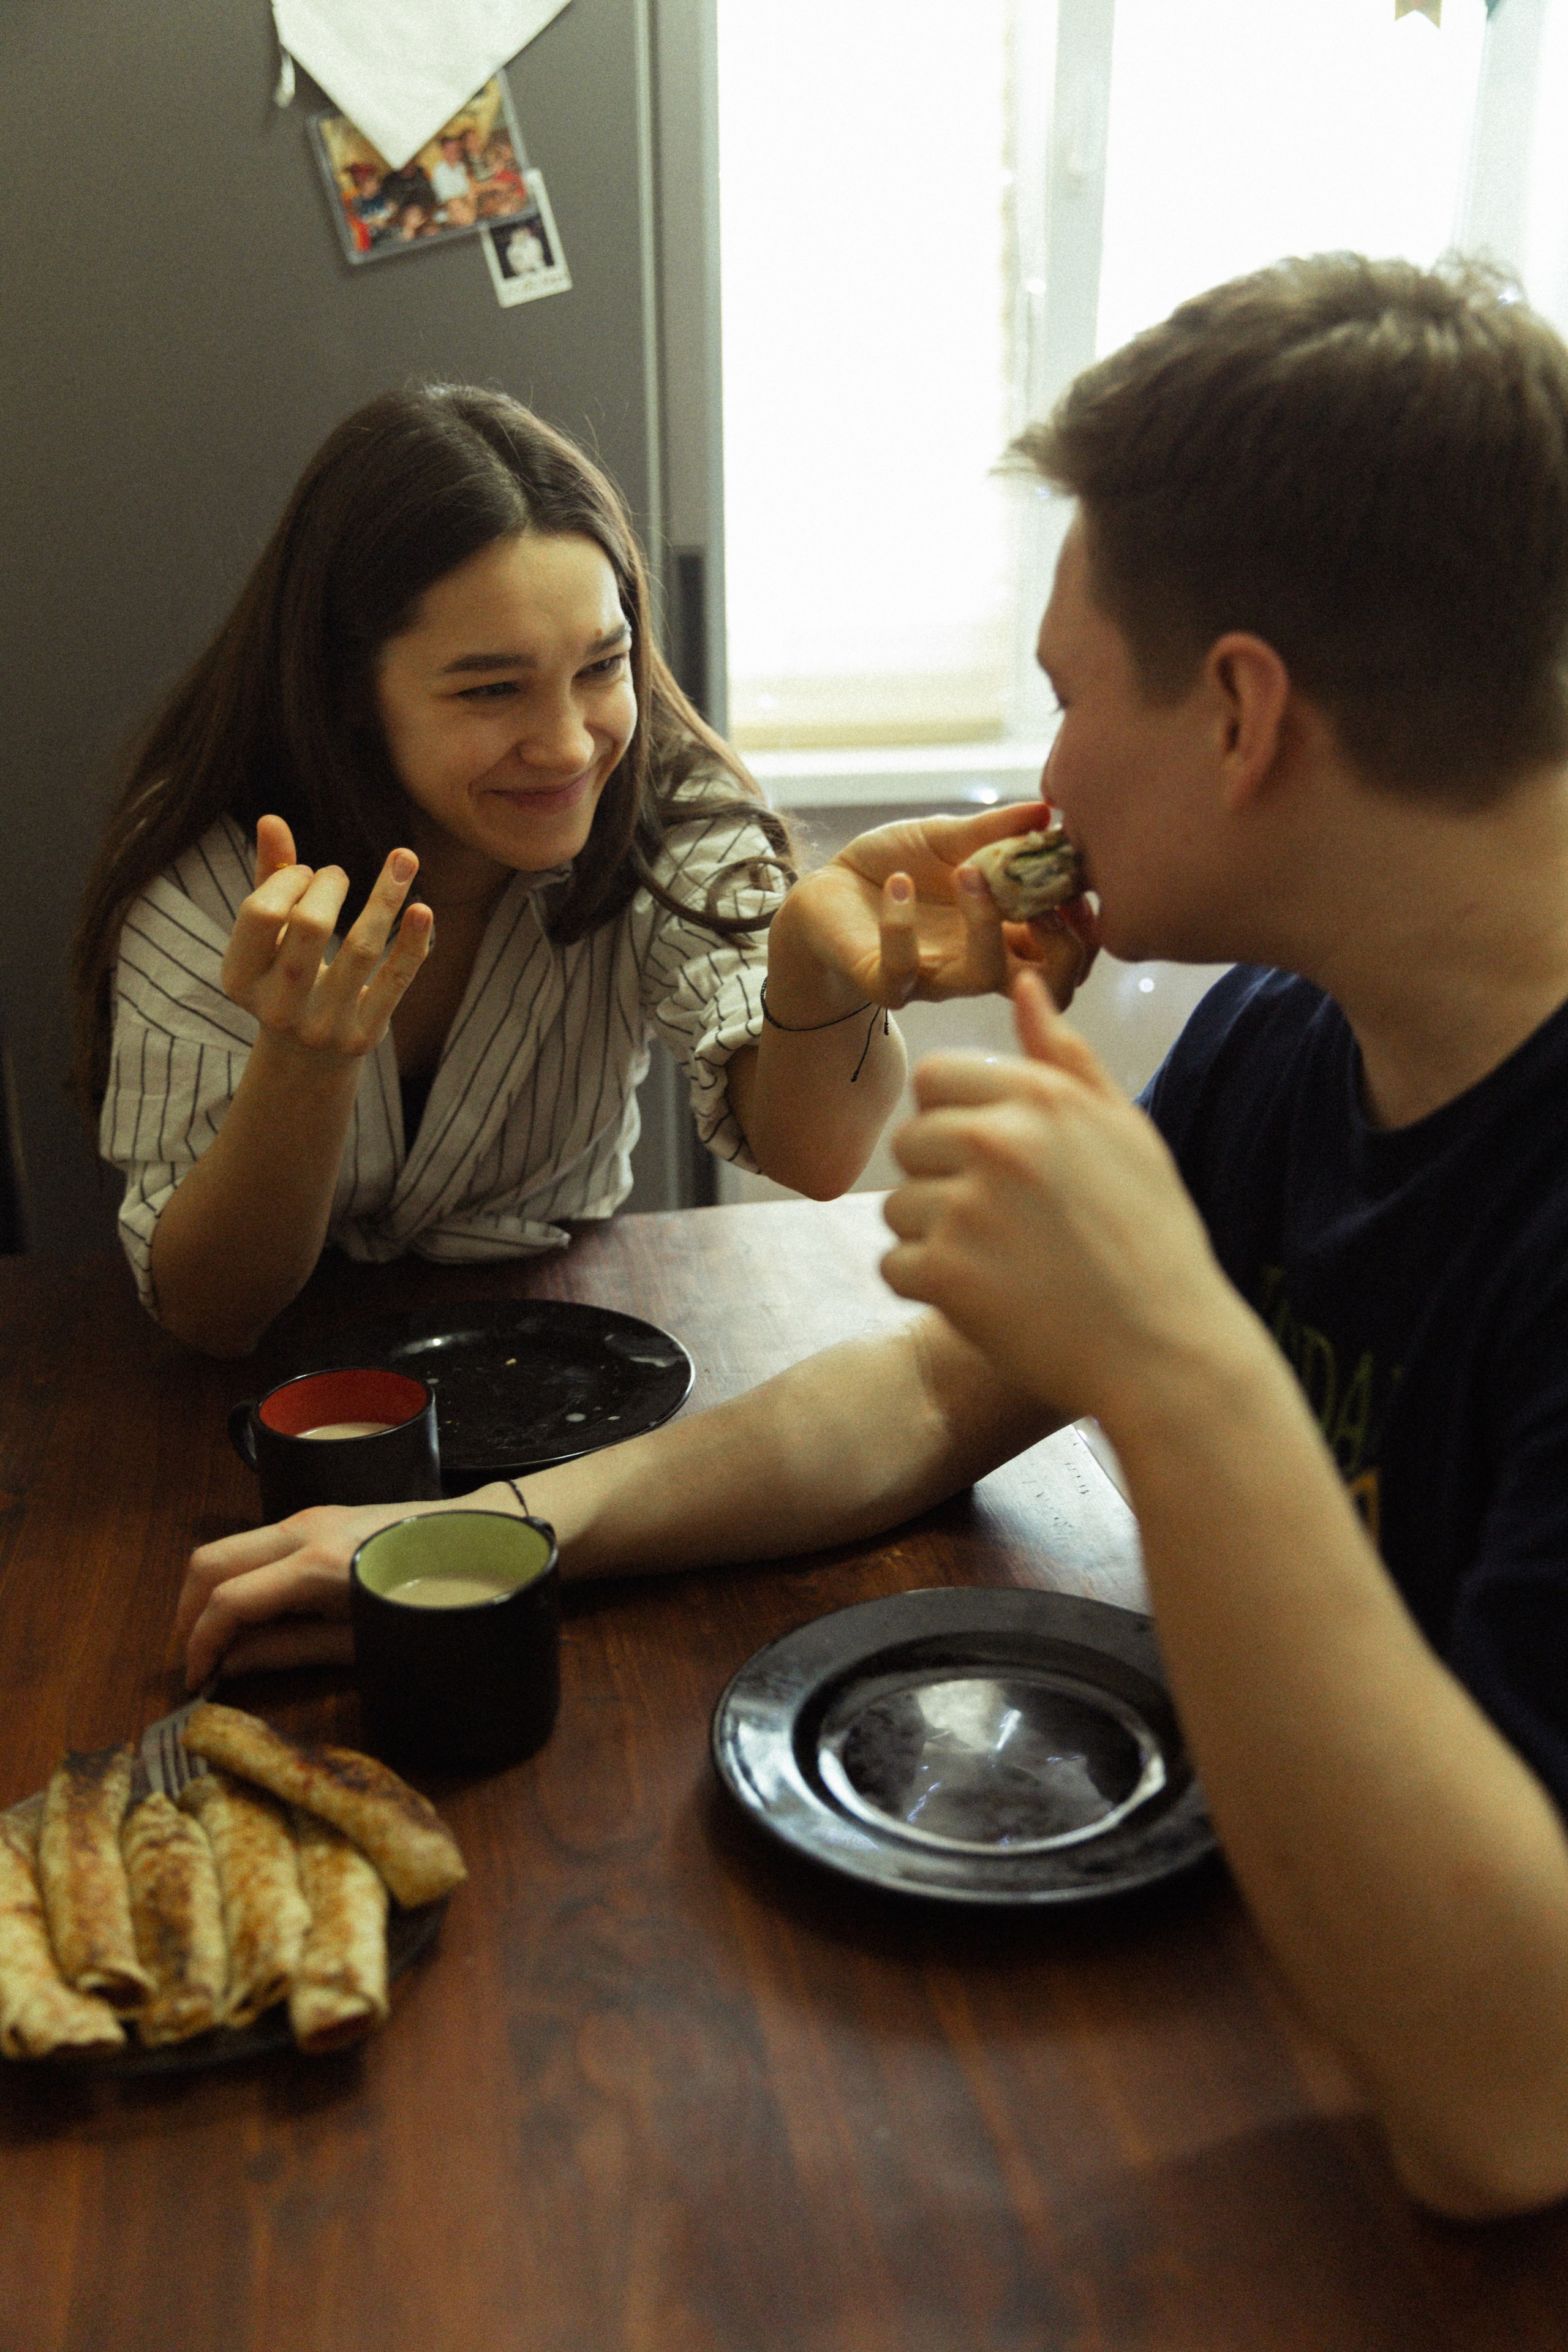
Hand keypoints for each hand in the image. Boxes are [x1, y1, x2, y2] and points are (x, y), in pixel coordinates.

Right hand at [175, 1496, 450, 1686]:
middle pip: (209, 1560)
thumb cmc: (427, 1599)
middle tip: (195, 1658)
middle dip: (188, 1612)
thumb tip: (229, 1665)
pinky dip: (237, 1577)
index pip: (228, 1600)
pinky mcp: (316, 1515)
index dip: (201, 1644)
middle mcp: (302, 1529)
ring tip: (219, 1640)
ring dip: (209, 1592)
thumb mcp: (360, 1643)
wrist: (475, 1540)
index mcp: (316, 1565)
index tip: (196, 1680)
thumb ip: (289, 1650)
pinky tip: (253, 1615)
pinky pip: (257, 1544)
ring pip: (228, 1548)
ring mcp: (308, 1516)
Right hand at [221, 814, 432, 1060]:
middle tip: (337, 875)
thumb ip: (269, 879)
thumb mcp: (268, 936)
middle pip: (309, 924)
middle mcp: (277, 1006)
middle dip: (329, 885)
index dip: (288, 880)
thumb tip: (271, 819)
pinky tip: (423, 909)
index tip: (304, 873)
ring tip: (405, 857)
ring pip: (361, 948)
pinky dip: (412, 944)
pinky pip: (395, 982)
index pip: (262, 911)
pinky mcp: (365, 1035)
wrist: (306, 1060)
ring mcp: (323, 1024)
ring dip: (385, 896)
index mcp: (239, 978)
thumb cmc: (284, 977)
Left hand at [777, 801, 1097, 1012]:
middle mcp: (978, 963)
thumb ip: (996, 831)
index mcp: (1004, 933)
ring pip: (984, 976)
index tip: (1078, 882)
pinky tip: (899, 881)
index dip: (1086, 929)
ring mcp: (933, 978)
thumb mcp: (947, 838)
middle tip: (1046, 899)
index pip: (1067, 953)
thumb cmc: (893, 866)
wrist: (826, 890)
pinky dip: (903, 923)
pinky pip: (902, 969)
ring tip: (969, 870)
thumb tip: (1048, 811)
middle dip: (1064, 947)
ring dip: (986, 921)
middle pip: (1050, 987)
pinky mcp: (884, 982)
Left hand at [879, 970, 1225, 1416]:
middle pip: (910, 1141)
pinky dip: (928, 1287)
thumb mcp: (1125, 1131)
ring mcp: (966, 1208)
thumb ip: (1064, 1057)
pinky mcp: (945, 1274)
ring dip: (934, 1237)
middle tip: (1004, 1224)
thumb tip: (1023, 981)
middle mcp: (998, 1141)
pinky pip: (894, 1265)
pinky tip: (985, 1299)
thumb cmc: (1150, 1238)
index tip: (995, 1162)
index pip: (937, 1077)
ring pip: (897, 1205)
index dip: (955, 1120)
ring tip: (1001, 1263)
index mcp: (1041, 1099)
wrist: (1165, 1350)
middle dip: (941, 1180)